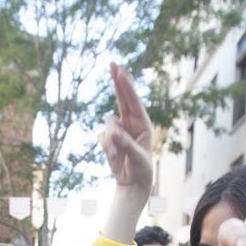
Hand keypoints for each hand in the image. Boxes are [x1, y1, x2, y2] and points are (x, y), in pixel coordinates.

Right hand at [100, 63, 152, 198]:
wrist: (133, 183)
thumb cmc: (142, 169)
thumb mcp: (137, 157)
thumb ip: (125, 144)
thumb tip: (112, 132)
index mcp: (143, 124)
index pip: (134, 101)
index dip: (126, 86)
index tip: (119, 71)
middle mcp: (131, 123)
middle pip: (122, 98)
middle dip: (118, 82)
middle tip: (113, 63)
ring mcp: (120, 129)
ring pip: (108, 124)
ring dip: (110, 139)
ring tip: (115, 155)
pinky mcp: (110, 138)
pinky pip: (102, 137)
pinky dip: (106, 147)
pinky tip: (113, 158)